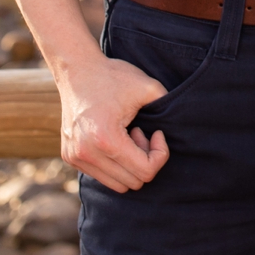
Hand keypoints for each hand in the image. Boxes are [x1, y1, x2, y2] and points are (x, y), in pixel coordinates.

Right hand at [57, 52, 170, 191]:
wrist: (76, 70)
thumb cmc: (112, 76)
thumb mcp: (147, 87)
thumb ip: (167, 106)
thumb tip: (184, 122)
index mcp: (105, 139)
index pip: (145, 172)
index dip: (160, 154)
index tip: (157, 133)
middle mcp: (86, 153)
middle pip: (133, 182)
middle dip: (145, 160)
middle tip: (142, 133)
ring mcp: (76, 157)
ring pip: (118, 184)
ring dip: (129, 165)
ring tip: (128, 137)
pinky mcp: (70, 158)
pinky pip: (103, 177)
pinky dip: (115, 164)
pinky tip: (113, 139)